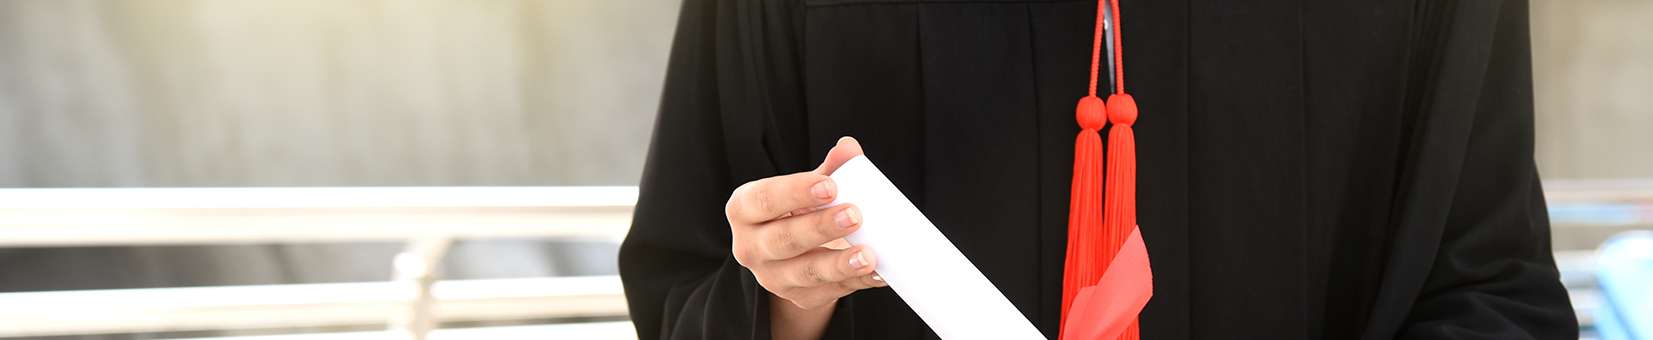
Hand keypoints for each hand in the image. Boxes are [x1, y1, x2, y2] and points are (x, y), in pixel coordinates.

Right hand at [727, 137, 885, 312]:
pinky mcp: (799, 298)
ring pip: (805, 272)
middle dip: (820, 228)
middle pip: (783, 239)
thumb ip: (828, 168)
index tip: (830, 185)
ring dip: (839, 264)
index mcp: (745, 210)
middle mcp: (749, 247)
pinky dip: (857, 281)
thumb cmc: (798, 211)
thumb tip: (849, 148)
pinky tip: (879, 272)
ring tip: (869, 254)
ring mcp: (772, 277)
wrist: (794, 254)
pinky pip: (830, 292)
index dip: (795, 193)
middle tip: (855, 215)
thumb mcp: (806, 188)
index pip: (764, 200)